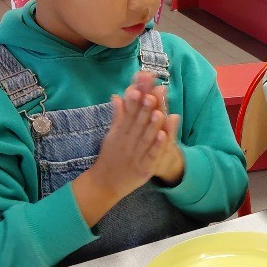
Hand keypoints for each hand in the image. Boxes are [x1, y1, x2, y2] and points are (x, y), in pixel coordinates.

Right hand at [73, 72, 171, 224]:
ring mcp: (136, 154)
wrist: (103, 184)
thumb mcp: (112, 135)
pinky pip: (151, 156)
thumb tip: (117, 95)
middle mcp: (128, 140)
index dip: (137, 96)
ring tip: (160, 110)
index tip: (142, 82)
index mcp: (121, 131)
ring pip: (145, 137)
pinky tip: (162, 135)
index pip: (130, 111)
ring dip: (153, 124)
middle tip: (154, 90)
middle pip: (138, 121)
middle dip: (146, 106)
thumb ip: (118, 116)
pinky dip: (156, 146)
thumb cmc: (110, 157)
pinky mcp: (143, 168)